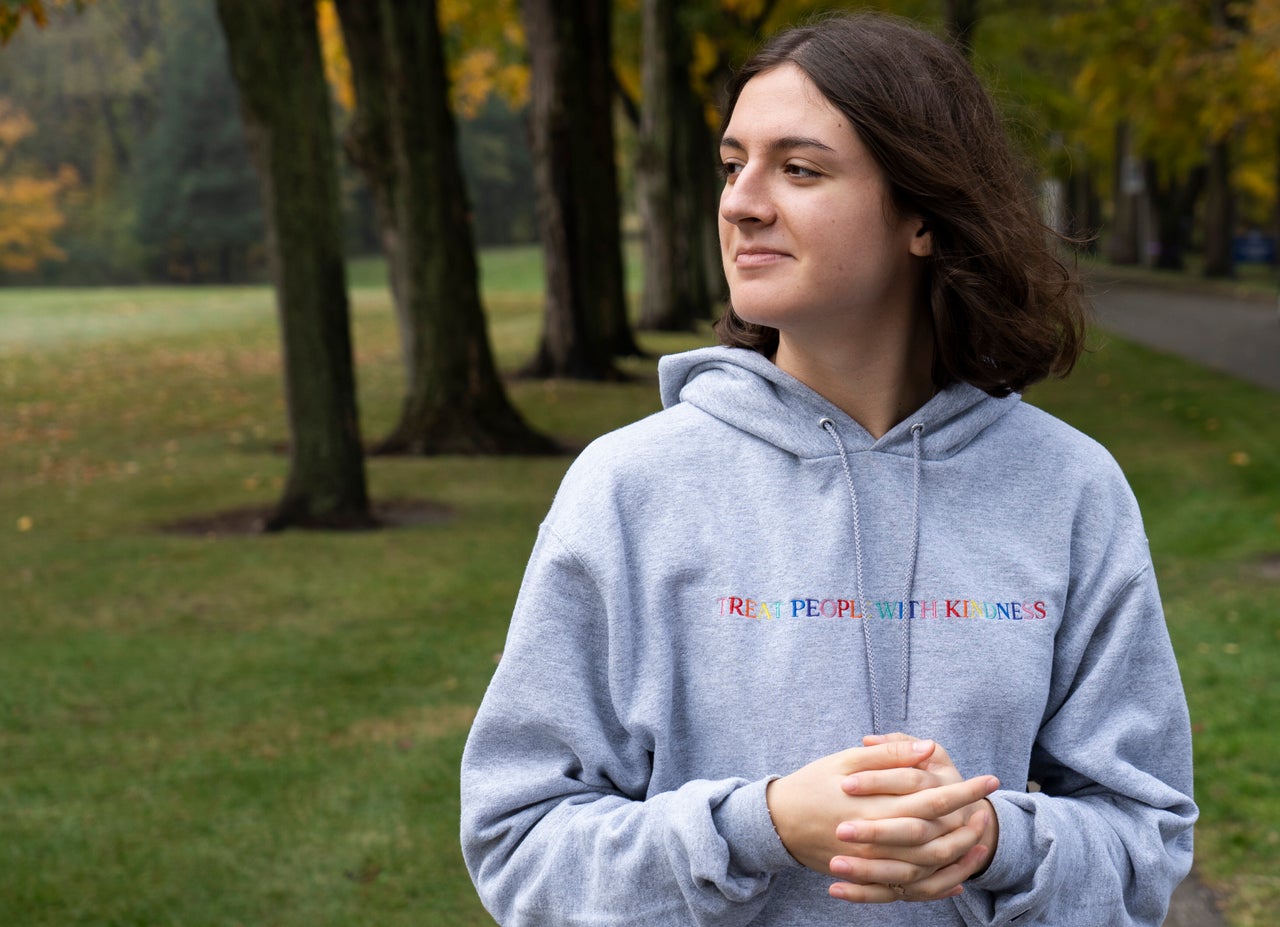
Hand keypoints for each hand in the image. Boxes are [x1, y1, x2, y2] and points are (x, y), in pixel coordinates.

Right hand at [765, 740, 997, 877]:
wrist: (778, 823)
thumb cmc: (812, 785)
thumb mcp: (845, 762)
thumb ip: (888, 756)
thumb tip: (928, 748)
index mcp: (876, 805)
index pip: (933, 797)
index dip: (964, 789)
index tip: (989, 779)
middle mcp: (879, 838)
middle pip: (938, 833)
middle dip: (969, 819)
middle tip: (991, 805)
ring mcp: (875, 863)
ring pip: (930, 864)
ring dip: (960, 852)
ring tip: (981, 836)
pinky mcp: (870, 878)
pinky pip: (913, 888)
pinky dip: (940, 883)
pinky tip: (958, 875)